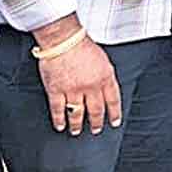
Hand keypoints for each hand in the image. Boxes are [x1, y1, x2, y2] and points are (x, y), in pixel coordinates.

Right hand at [33, 18, 120, 135]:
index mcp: (105, 77)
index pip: (113, 100)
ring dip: (77, 125)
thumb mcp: (103, 59)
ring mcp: (73, 90)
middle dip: (97, 122)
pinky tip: (60, 125)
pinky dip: (59, 119)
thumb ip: (105, 75)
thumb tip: (106, 87)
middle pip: (96, 110)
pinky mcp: (56, 90)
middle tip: (96, 130)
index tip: (114, 122)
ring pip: (77, 113)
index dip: (114, 113)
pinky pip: (58, 109)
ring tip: (77, 131)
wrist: (64, 40)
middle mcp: (91, 87)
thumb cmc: (82, 45)